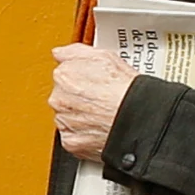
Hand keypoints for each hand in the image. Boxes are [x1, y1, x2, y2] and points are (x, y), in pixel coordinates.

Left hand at [47, 43, 135, 163]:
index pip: (63, 75)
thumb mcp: (102, 55)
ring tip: (103, 114)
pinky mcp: (71, 142)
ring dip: (81, 116)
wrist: (135, 119)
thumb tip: (60, 53)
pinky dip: (85, 134)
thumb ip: (74, 52)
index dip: (81, 78)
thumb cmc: (124, 89)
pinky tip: (99, 127)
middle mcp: (59, 99)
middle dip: (80, 98)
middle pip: (64, 97)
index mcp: (63, 76)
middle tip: (101, 99)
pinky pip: (74, 137)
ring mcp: (64, 122)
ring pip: (68, 118)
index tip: (92, 82)